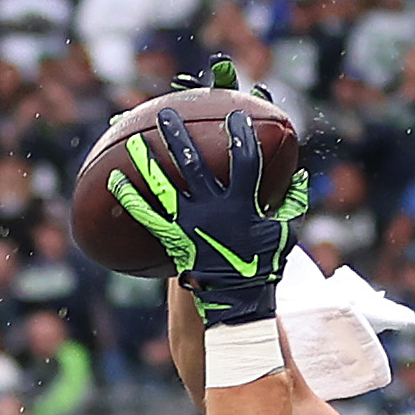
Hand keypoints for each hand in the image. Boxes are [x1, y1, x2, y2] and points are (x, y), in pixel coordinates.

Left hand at [101, 61, 301, 325]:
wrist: (238, 301)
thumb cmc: (263, 266)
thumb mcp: (286, 233)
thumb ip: (291, 202)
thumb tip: (300, 176)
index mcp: (242, 203)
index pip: (245, 159)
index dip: (242, 135)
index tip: (236, 114)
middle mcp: (213, 208)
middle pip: (193, 163)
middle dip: (178, 135)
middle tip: (165, 113)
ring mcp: (190, 223)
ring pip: (164, 185)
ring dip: (148, 161)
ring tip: (132, 140)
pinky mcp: (174, 238)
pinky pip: (147, 216)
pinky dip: (130, 198)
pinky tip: (114, 181)